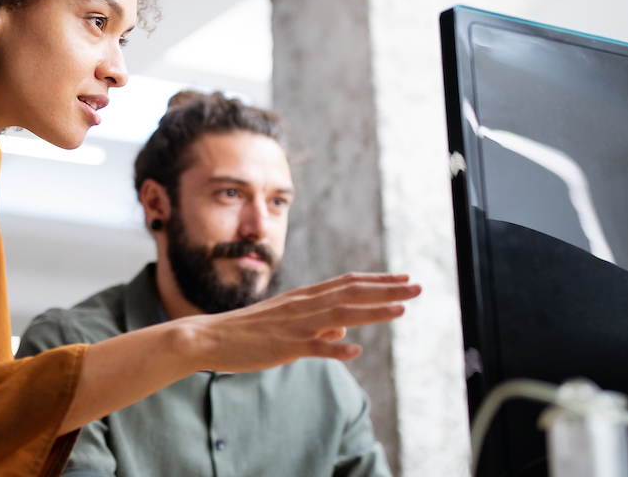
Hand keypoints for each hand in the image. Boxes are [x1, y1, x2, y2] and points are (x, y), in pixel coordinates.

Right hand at [189, 273, 419, 372]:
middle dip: (386, 290)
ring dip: (373, 312)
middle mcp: (303, 305)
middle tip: (417, 287)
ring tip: (402, 310)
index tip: (404, 278)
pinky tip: (355, 349)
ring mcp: (294, 325)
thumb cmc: (248, 331)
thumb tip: (344, 327)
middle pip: (351, 293)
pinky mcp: (284, 346)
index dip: (377, 280)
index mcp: (303, 297)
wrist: (209, 337)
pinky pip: (314, 346)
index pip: (347, 283)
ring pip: (340, 314)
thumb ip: (317, 323)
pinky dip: (335, 346)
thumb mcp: (286, 323)